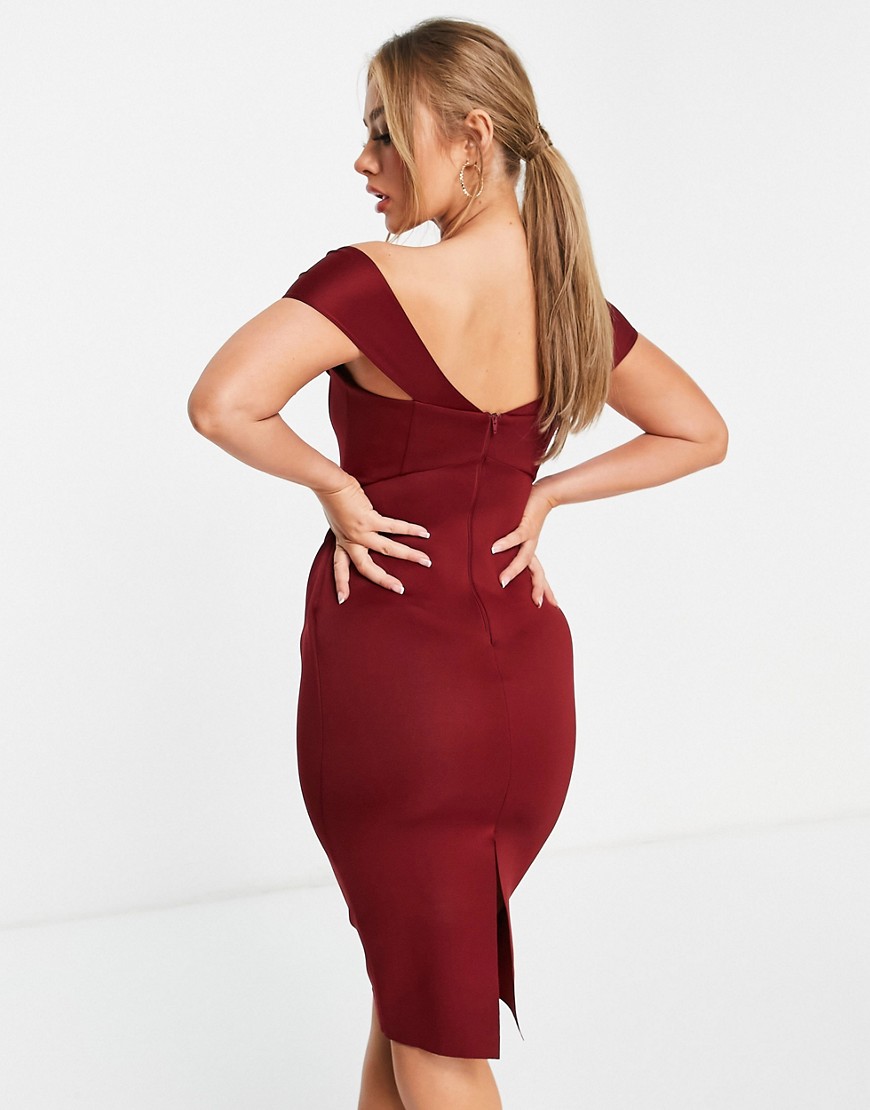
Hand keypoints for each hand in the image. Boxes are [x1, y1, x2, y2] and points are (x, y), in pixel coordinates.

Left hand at [314, 477, 430, 603]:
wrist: (330, 485)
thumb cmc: (333, 498)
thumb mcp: (337, 521)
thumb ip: (348, 529)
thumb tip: (360, 528)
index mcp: (342, 542)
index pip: (339, 567)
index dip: (341, 583)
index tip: (342, 599)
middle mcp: (351, 541)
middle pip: (367, 567)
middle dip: (384, 580)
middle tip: (400, 589)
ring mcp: (361, 532)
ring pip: (388, 549)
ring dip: (409, 555)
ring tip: (425, 561)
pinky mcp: (370, 519)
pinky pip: (394, 527)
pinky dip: (411, 530)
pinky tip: (424, 533)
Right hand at [490, 482, 558, 607]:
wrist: (544, 492)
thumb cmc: (528, 511)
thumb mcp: (519, 533)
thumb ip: (509, 546)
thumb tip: (492, 556)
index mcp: (530, 550)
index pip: (539, 574)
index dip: (545, 589)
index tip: (552, 606)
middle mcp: (531, 546)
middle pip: (537, 572)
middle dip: (537, 589)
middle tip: (536, 604)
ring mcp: (529, 537)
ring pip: (524, 559)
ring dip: (513, 571)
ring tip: (502, 582)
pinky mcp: (525, 524)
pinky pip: (514, 537)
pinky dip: (505, 543)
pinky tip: (494, 549)